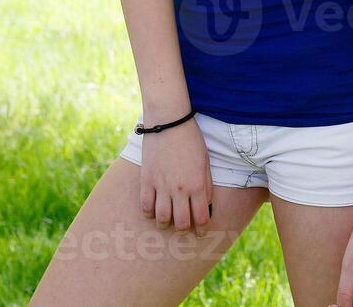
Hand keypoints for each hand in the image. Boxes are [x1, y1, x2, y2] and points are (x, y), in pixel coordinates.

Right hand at [138, 119, 213, 237]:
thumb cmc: (191, 139)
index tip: (201, 231)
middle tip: (184, 227)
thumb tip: (206, 205)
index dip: (202, 228)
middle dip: (184, 229)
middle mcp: (180, 189)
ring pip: (162, 218)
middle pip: (181, 222)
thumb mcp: (205, 161)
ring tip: (167, 221)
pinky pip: (145, 205)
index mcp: (197, 185)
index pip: (201, 217)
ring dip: (165, 223)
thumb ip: (207, 185)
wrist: (169, 121)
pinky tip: (153, 210)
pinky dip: (149, 212)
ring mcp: (161, 185)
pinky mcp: (146, 179)